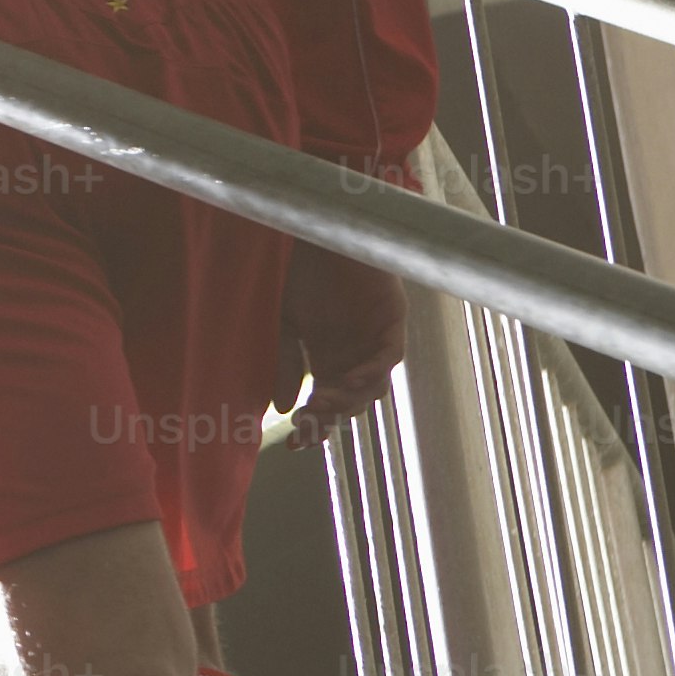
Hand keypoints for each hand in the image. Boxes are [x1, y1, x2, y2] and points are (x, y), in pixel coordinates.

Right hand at [269, 244, 404, 449]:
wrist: (316, 230)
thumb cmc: (298, 272)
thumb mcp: (283, 325)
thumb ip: (286, 364)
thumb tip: (282, 410)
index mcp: (329, 358)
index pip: (327, 402)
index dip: (314, 425)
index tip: (293, 445)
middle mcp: (356, 353)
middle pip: (351, 400)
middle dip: (330, 417)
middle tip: (308, 423)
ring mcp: (376, 337)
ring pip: (374, 385)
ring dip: (351, 399)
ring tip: (324, 401)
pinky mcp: (392, 318)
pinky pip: (391, 355)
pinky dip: (372, 370)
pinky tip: (350, 379)